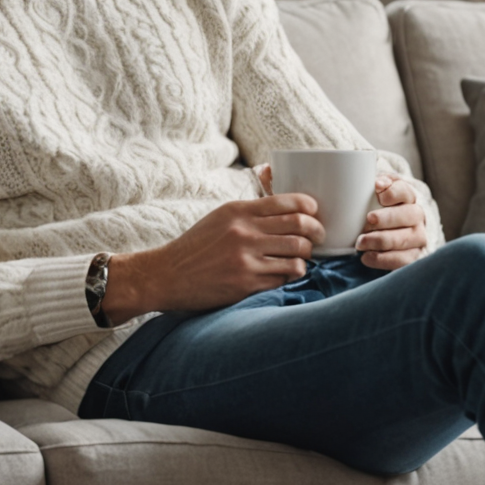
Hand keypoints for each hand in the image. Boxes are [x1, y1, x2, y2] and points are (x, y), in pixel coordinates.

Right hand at [102, 191, 320, 322]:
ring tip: (302, 258)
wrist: (166, 275)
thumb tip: (285, 211)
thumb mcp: (220, 218)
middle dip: (316, 231)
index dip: (310, 207)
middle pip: (299, 226)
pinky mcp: (247, 282)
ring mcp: (246, 257)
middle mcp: (244, 231)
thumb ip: (250, 213)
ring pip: (297, 252)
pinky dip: (291, 275)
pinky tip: (286, 274)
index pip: (288, 202)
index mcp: (238, 211)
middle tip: (318, 237)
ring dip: (306, 256)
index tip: (314, 213)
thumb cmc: (195, 248)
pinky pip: (284, 276)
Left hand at [258, 164, 428, 271]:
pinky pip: (406, 260)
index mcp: (395, 196)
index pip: (404, 186)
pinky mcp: (409, 259)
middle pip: (411, 212)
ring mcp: (412, 237)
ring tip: (361, 242)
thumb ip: (296, 187)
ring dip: (387, 239)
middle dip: (390, 215)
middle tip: (366, 219)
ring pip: (410, 237)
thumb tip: (266, 169)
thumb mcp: (323, 202)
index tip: (376, 188)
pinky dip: (388, 260)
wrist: (358, 248)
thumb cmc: (339, 218)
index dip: (394, 186)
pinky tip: (367, 259)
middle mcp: (409, 215)